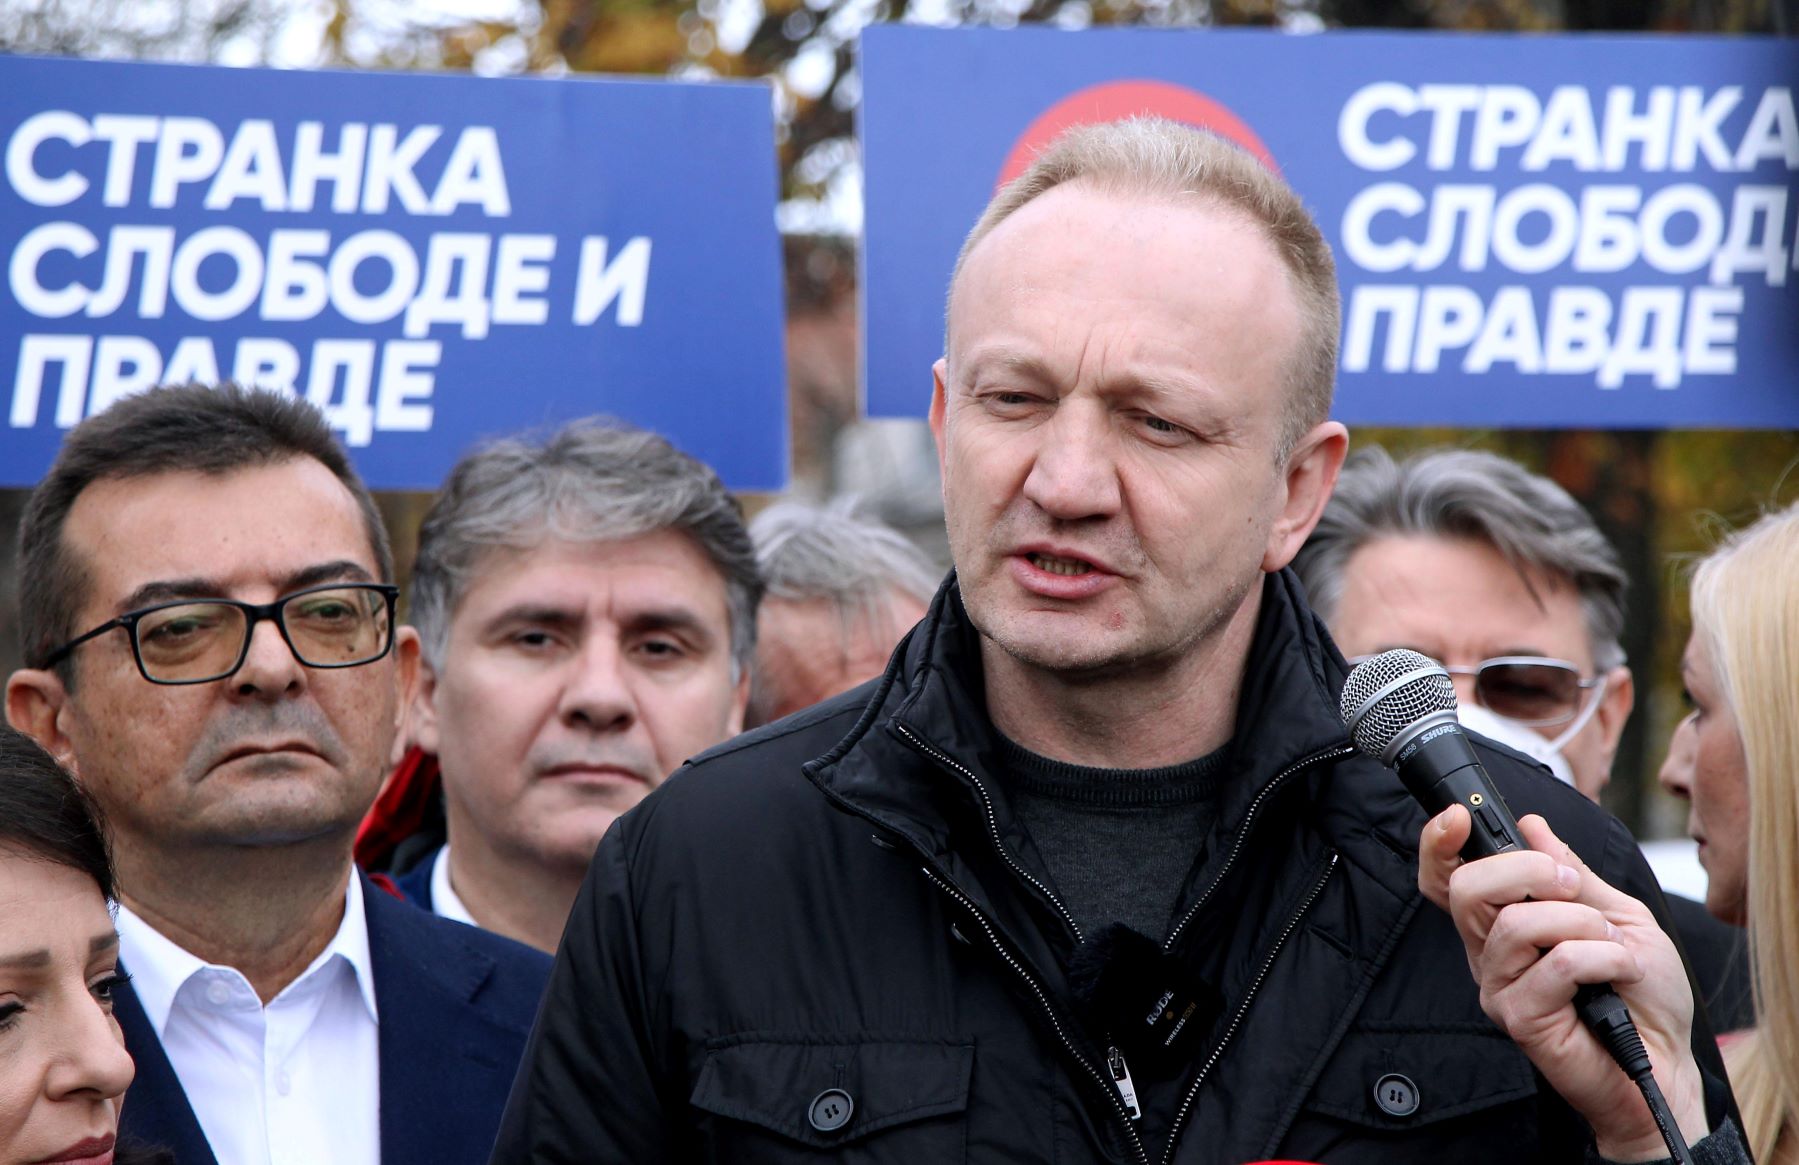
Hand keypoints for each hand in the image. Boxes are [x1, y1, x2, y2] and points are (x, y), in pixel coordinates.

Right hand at [1418, 807, 1706, 1162]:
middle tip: (1571, 886)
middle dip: (1527, 870)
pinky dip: (1602, 958)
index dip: (1438, 844)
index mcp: (1504, 924)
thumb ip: (1574, 873)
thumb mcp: (1617, 915)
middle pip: (1467, 889)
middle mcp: (1490, 953)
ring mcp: (1500, 987)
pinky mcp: (1519, 1018)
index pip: (1448, 880)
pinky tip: (1621, 974)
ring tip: (1612, 946)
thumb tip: (1533, 825)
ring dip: (1581, 924)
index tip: (1457, 815)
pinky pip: (1556, 964)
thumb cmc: (1644, 997)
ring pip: (1515, 924)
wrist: (1668, 1061)